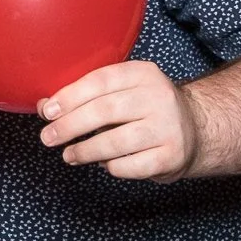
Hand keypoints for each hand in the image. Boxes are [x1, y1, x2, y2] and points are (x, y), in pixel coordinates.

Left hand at [38, 61, 203, 179]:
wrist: (195, 130)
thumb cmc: (144, 109)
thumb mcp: (120, 92)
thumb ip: (84, 96)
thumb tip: (45, 107)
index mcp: (143, 73)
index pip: (100, 81)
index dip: (70, 96)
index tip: (48, 111)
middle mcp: (159, 97)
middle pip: (105, 111)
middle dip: (70, 126)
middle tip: (48, 138)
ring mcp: (169, 127)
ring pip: (116, 142)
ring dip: (85, 151)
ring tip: (69, 155)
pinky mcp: (172, 156)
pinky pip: (130, 166)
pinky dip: (111, 166)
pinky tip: (104, 163)